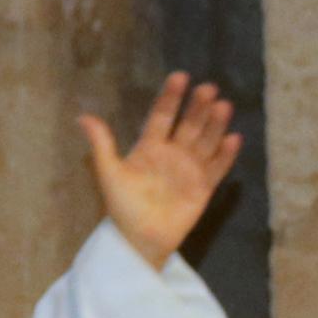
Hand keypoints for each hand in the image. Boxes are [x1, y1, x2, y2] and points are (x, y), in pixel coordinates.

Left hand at [80, 73, 242, 268]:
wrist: (139, 240)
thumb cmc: (122, 208)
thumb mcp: (109, 174)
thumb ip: (102, 145)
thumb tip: (83, 117)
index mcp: (149, 147)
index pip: (162, 115)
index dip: (171, 97)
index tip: (180, 77)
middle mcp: (172, 153)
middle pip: (188, 124)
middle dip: (198, 107)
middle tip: (208, 89)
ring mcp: (190, 169)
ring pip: (205, 141)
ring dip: (215, 124)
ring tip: (223, 106)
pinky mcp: (203, 188)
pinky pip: (217, 168)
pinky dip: (226, 155)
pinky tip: (234, 139)